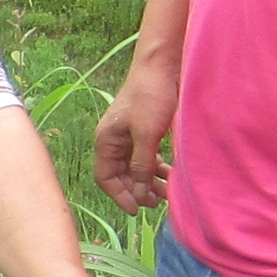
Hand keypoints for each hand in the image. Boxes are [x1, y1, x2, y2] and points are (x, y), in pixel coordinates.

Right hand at [93, 65, 178, 212]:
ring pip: (135, 168)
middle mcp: (113, 140)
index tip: (137, 210)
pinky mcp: (143, 130)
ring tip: (168, 192)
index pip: (105, 178)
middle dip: (137, 191)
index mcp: (106, 140)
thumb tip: (139, 194)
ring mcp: (128, 135)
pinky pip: (146, 157)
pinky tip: (170, 174)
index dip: (120, 195)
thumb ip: (141, 165)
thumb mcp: (147, 135)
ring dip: (149, 181)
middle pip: (120, 175)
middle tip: (157, 202)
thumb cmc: (151, 96)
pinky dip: (156, 168)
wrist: (163, 66)